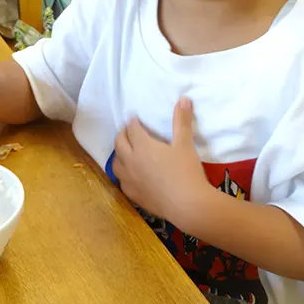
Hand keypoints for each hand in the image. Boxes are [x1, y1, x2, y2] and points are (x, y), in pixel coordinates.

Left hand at [112, 97, 210, 222]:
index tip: (133, 117)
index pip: (132, 129)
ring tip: (125, 152)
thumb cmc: (186, 171)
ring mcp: (130, 179)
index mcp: (143, 146)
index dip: (132, 121)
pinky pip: (122, 181)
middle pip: (120, 143)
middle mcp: (131, 161)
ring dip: (119, 154)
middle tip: (127, 131)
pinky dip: (123, 174)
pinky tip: (130, 175)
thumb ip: (182, 121)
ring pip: (116, 163)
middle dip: (122, 134)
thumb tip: (184, 99)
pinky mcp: (134, 195)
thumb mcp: (185, 143)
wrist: (187, 205)